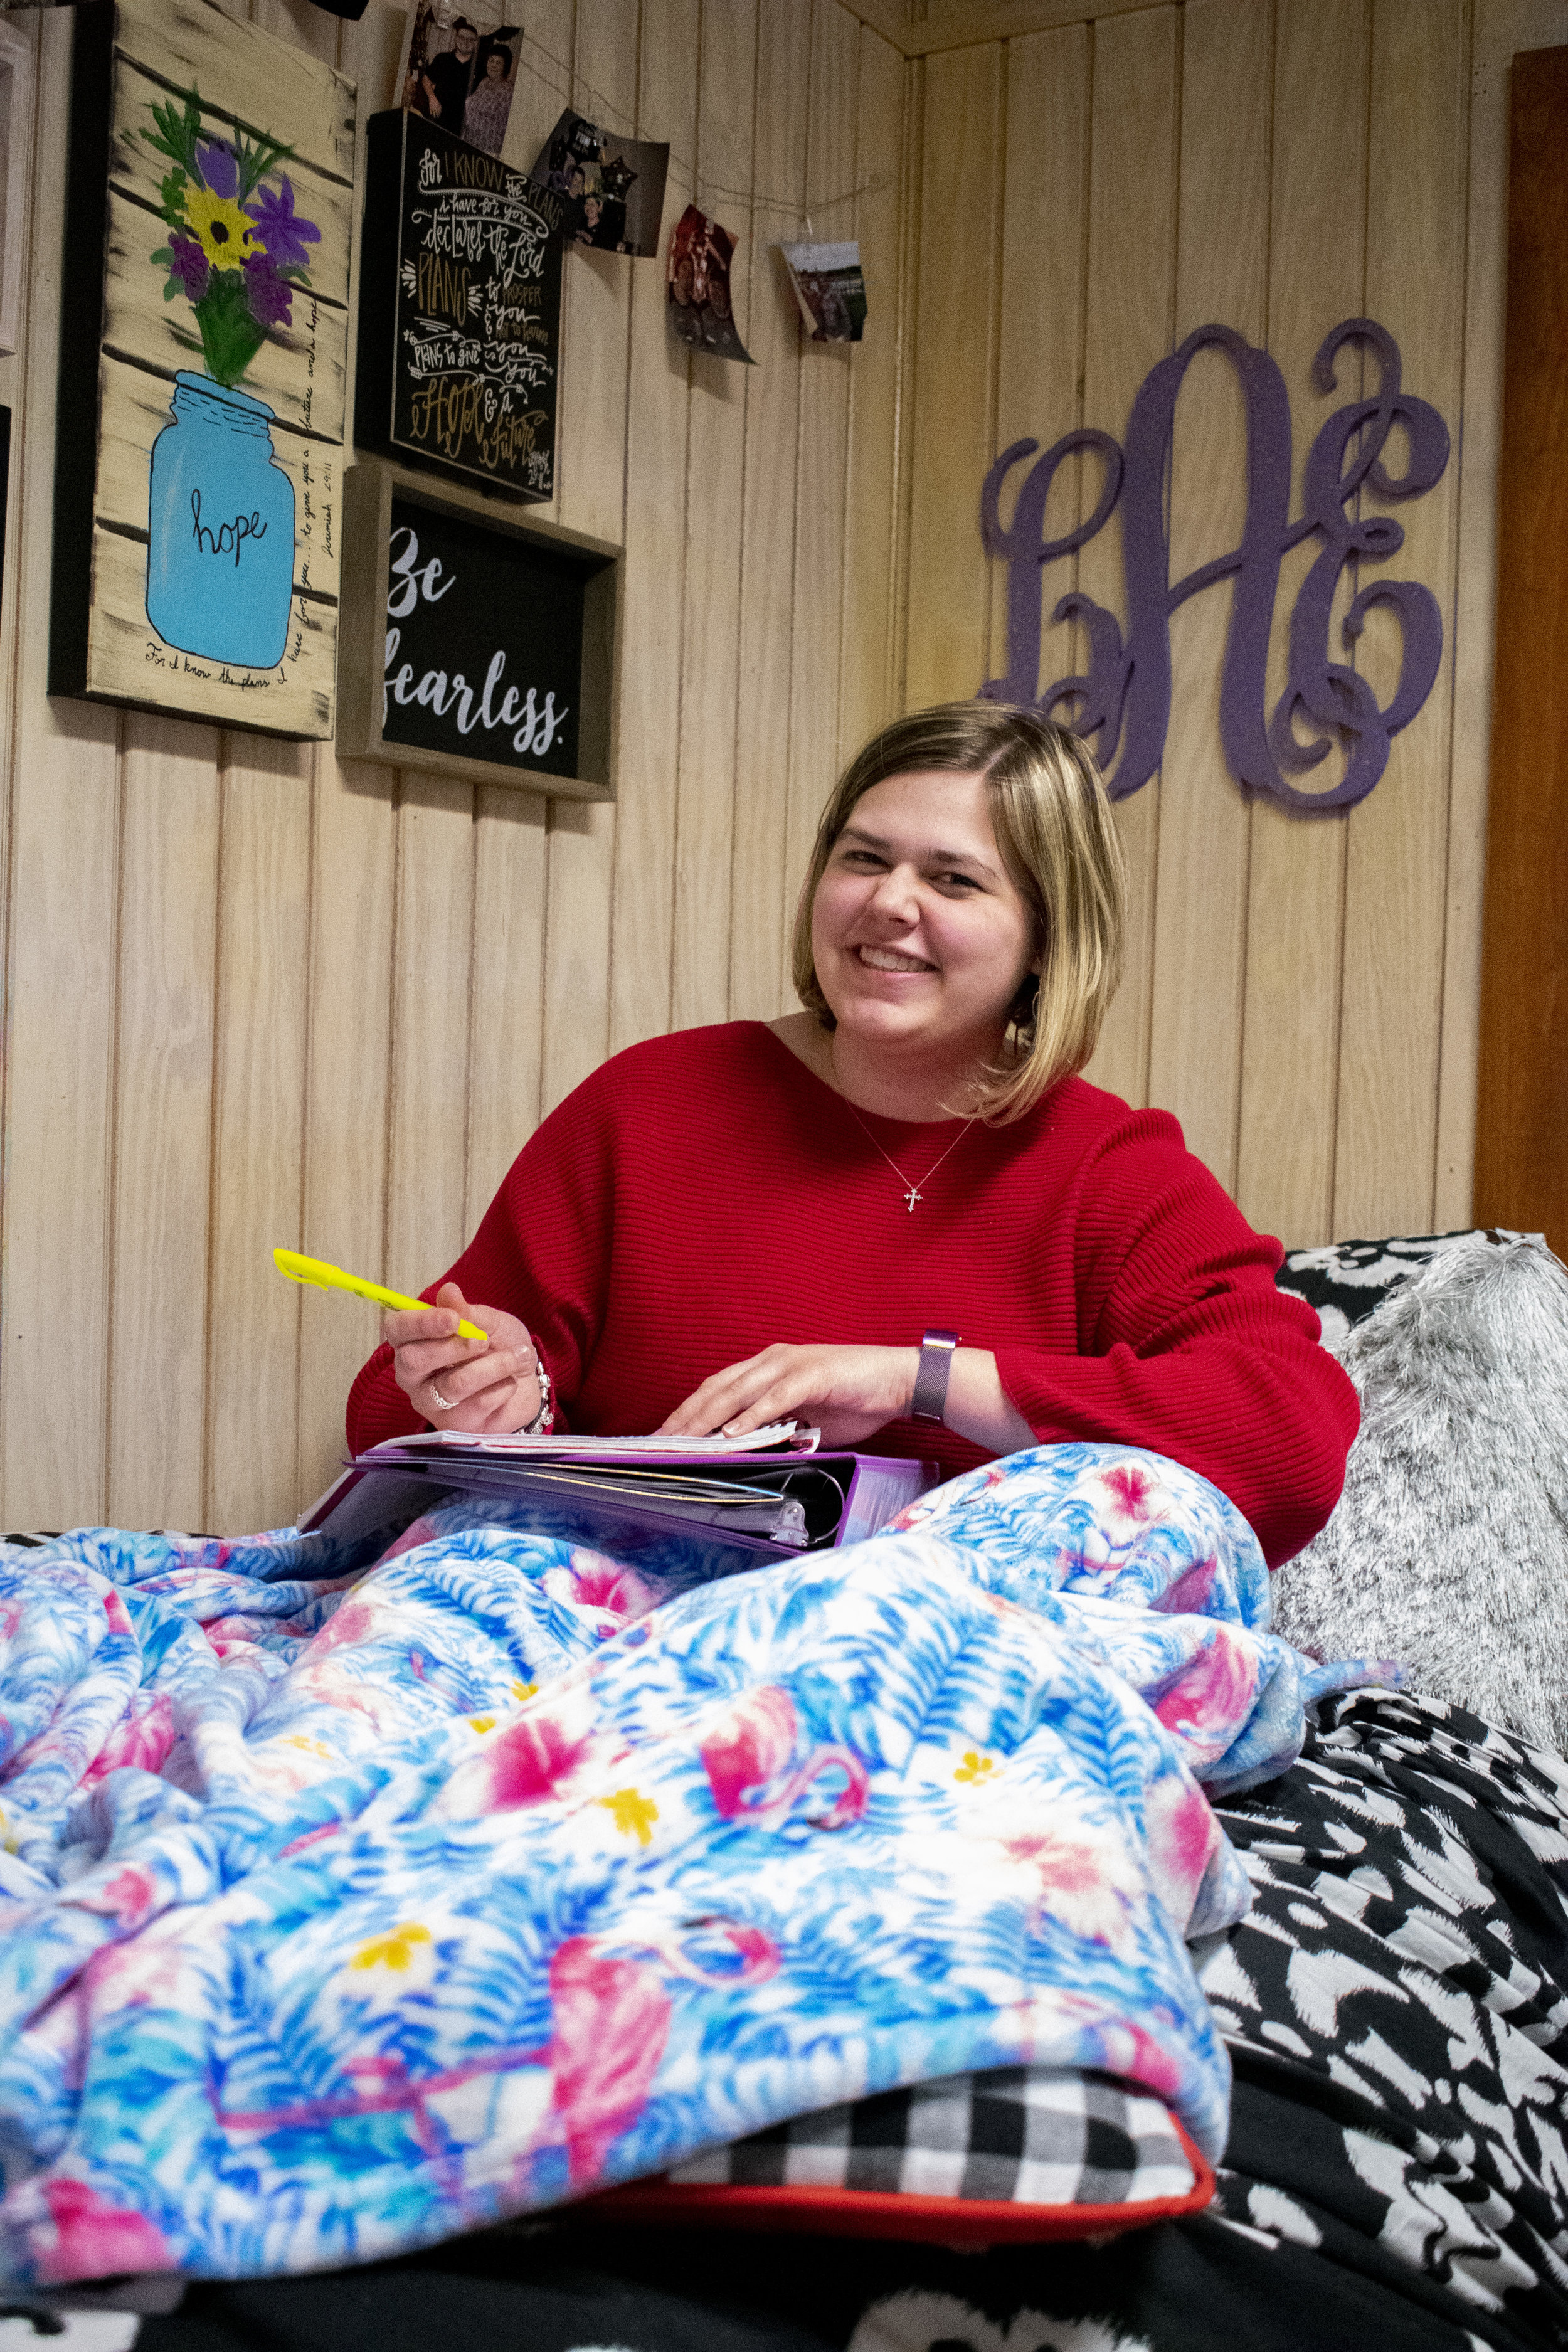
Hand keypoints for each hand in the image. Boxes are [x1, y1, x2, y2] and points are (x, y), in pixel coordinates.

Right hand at [383, 1281, 540, 1434]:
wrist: (528, 1381)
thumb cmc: (497, 1347)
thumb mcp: (489, 1322)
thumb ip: (468, 1312)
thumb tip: (448, 1291)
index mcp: (414, 1342)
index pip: (396, 1330)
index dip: (420, 1323)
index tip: (453, 1319)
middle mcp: (414, 1376)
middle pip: (413, 1361)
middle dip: (454, 1347)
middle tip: (484, 1340)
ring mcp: (432, 1404)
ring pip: (454, 1384)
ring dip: (493, 1365)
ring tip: (518, 1356)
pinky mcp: (456, 1426)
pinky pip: (479, 1403)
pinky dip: (503, 1386)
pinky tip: (509, 1383)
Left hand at [657, 1344, 919, 1447]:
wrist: (899, 1382)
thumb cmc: (854, 1401)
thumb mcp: (803, 1421)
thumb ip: (772, 1430)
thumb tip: (740, 1453)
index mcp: (766, 1368)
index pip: (714, 1390)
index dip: (686, 1413)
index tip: (661, 1438)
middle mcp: (771, 1361)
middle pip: (714, 1389)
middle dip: (683, 1418)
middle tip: (656, 1444)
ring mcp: (791, 1365)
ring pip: (736, 1391)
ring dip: (706, 1418)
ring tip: (681, 1440)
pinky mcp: (812, 1374)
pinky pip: (775, 1396)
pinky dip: (751, 1415)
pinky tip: (731, 1432)